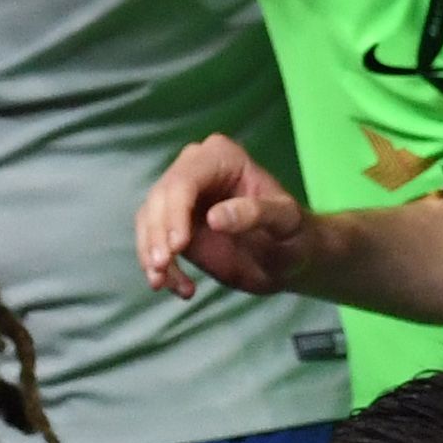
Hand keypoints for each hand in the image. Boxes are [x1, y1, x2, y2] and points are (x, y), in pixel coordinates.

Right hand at [137, 134, 314, 299]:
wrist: (286, 258)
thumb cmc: (293, 233)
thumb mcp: (286, 222)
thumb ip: (256, 214)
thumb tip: (214, 218)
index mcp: (221, 156)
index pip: (185, 180)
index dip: (175, 212)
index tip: (177, 247)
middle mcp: (194, 168)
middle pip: (160, 198)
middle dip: (156, 235)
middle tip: (163, 268)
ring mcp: (180, 195)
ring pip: (149, 219)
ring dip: (150, 253)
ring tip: (163, 283)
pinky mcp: (172, 222)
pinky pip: (151, 240)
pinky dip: (156, 266)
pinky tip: (177, 287)